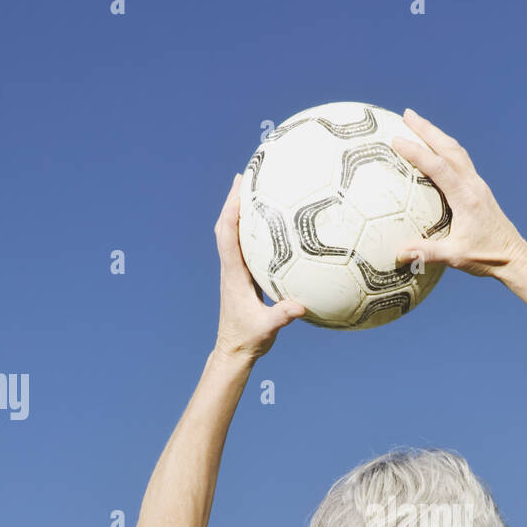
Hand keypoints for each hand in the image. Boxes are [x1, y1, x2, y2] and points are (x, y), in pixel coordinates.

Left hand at [213, 175, 304, 359]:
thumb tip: (300, 306)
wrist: (234, 351)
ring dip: (239, 210)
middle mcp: (231, 268)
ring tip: (253, 189)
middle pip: (226, 225)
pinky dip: (251, 228)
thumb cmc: (248, 340)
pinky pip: (244, 245)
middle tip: (245, 175)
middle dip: (233, 199)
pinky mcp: (242, 277)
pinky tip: (269, 223)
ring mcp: (235, 271)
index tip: (241, 187)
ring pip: (232, 233)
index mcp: (233, 275)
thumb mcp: (267, 330)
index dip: (232, 210)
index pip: (228, 235)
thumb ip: (281, 317)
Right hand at [391, 109, 526, 279]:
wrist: (514, 257)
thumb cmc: (486, 258)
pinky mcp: (479, 189)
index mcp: (466, 199)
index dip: (417, 152)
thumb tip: (399, 253)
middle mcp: (473, 186)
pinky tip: (435, 148)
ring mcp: (478, 185)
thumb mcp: (455, 258)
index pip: (438, 167)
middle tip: (407, 114)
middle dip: (428, 129)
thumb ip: (427, 254)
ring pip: (457, 151)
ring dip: (437, 135)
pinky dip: (445, 148)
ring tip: (417, 123)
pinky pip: (460, 161)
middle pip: (449, 148)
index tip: (396, 140)